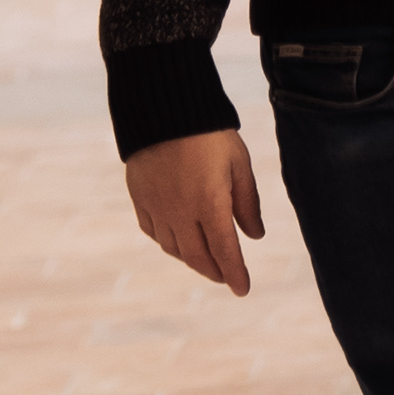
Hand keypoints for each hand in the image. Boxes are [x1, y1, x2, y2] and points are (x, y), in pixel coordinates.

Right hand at [124, 130, 265, 295]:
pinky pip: (153, 231)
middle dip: (214, 271)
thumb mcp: (238, 162)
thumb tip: (255, 235)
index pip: (225, 251)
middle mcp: (180, 212)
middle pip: (197, 256)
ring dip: (192, 259)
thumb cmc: (209, 131)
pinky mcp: (139, 197)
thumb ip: (247, 202)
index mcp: (209, 203)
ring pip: (174, 248)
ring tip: (205, 260)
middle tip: (226, 277)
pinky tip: (177, 240)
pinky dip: (168, 242)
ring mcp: (156, 206)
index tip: (243, 289)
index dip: (235, 274)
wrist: (163, 105)